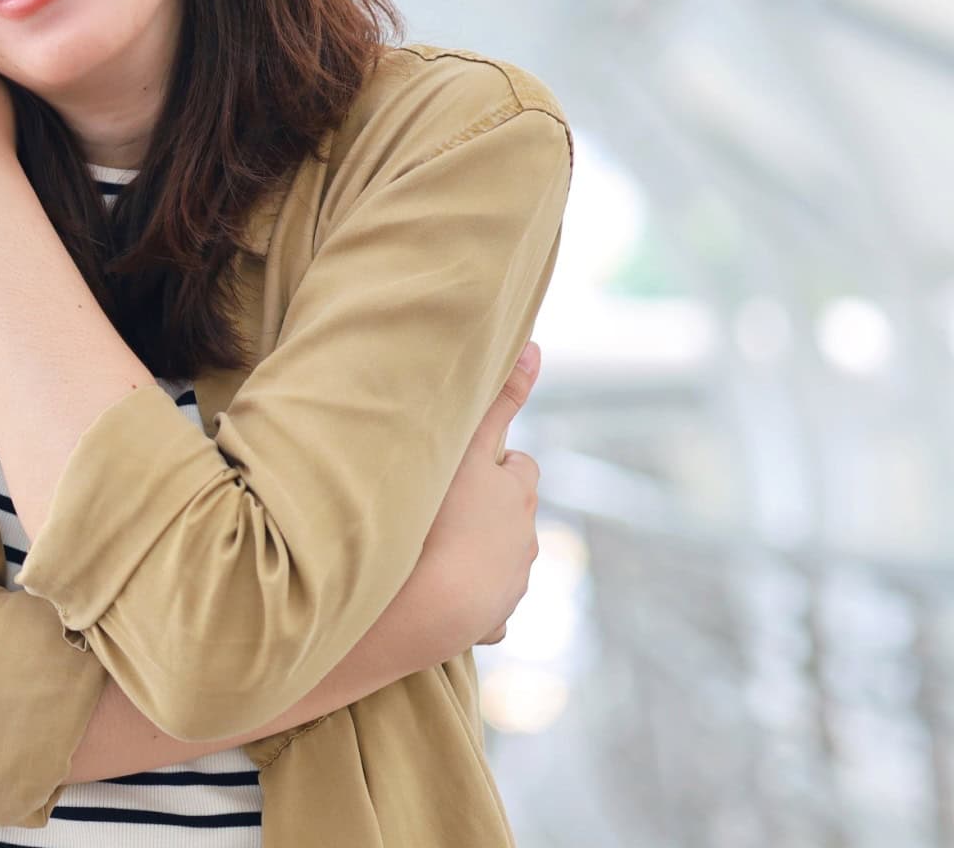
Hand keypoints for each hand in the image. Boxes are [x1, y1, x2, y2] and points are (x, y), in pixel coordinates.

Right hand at [409, 341, 543, 650]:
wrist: (431, 603)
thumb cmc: (441, 518)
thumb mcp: (467, 447)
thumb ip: (499, 399)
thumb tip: (536, 346)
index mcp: (518, 495)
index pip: (519, 468)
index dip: (493, 465)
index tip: (463, 468)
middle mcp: (525, 539)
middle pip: (512, 516)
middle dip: (487, 512)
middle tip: (442, 508)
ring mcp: (512, 584)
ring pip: (500, 562)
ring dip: (476, 555)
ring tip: (432, 550)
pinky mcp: (493, 622)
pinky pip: (486, 609)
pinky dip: (471, 602)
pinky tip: (439, 593)